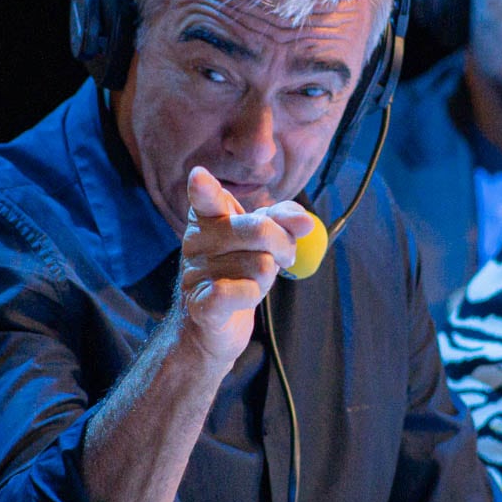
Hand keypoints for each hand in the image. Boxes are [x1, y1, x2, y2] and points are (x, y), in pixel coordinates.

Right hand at [175, 167, 316, 370]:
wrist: (214, 325)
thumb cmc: (239, 272)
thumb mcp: (263, 238)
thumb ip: (283, 218)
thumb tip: (306, 222)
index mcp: (207, 218)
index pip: (207, 199)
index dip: (205, 188)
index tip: (199, 176)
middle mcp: (196, 242)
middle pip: (260, 230)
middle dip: (283, 246)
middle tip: (280, 258)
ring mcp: (195, 274)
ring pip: (261, 266)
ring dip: (268, 279)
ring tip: (253, 283)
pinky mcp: (202, 305)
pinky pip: (241, 292)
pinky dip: (252, 294)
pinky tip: (244, 297)